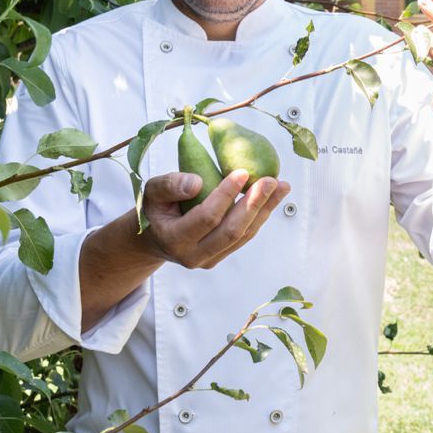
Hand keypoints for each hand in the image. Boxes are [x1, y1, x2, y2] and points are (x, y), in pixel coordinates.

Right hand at [137, 169, 290, 269]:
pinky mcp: (222, 256)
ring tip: (282, 186)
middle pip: (231, 231)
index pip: (206, 218)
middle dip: (254, 204)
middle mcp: (194, 255)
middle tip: (271, 180)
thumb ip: (169, 185)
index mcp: (174, 239)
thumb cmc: (155, 209)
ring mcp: (210, 259)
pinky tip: (273, 197)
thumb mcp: (151, 192)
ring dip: (265, 209)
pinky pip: (245, 236)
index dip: (225, 195)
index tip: (242, 172)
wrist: (156, 237)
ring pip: (243, 235)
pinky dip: (261, 215)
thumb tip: (198, 182)